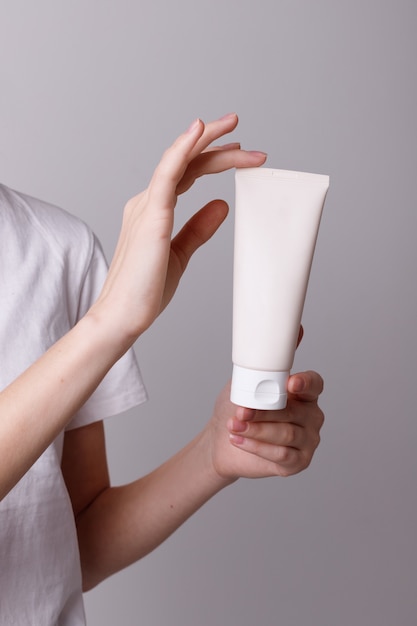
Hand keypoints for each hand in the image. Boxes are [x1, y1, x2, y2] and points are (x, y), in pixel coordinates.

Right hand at [91, 114, 265, 343]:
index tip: (241, 154)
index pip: (187, 174)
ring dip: (206, 140)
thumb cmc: (144, 291)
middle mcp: (148, 202)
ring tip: (233, 125)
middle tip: (242, 132)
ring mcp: (147, 206)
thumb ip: (199, 228)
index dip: (213, 160)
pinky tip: (199, 130)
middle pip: (185, 162)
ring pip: (179, 161)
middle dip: (215, 143)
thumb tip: (222, 205)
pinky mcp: (151, 216)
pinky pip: (167, 174)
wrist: (123, 316)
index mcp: (154, 210)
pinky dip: (182, 149)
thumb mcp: (180, 254)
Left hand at [206, 370, 323, 481]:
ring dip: (256, 429)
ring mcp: (307, 440)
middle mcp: (310, 416)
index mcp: (303, 394)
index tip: (290, 383)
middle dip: (265, 411)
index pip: (314, 384)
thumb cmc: (239, 410)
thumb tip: (286, 335)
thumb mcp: (246, 383)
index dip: (305, 383)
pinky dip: (257, 446)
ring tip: (234, 425)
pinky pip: (281, 454)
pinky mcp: (298, 462)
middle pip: (294, 411)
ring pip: (286, 433)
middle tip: (242, 410)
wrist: (223, 442)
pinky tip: (239, 440)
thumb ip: (264, 365)